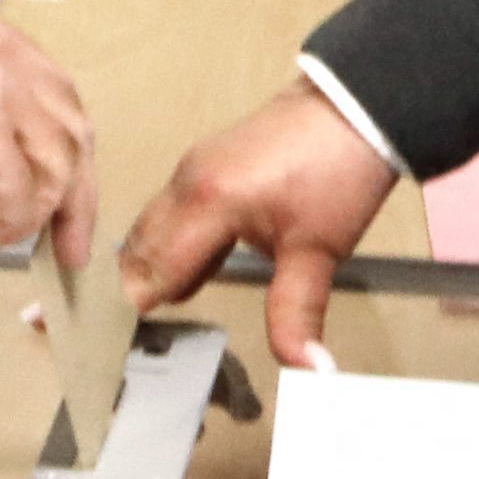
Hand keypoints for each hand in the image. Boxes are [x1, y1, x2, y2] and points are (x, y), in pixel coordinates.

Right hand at [106, 82, 401, 366]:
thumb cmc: (336, 170)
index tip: (123, 347)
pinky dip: (165, 246)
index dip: (137, 310)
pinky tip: (183, 276)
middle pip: (136, 250)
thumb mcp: (318, 253)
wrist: (355, 108)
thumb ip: (297, 314)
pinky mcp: (204, 165)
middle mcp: (186, 183)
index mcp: (205, 204)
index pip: (151, 271)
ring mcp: (191, 169)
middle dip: (129, 291)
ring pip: (148, 229)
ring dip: (146, 269)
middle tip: (123, 339)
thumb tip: (307, 370)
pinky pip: (167, 212)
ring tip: (146, 315)